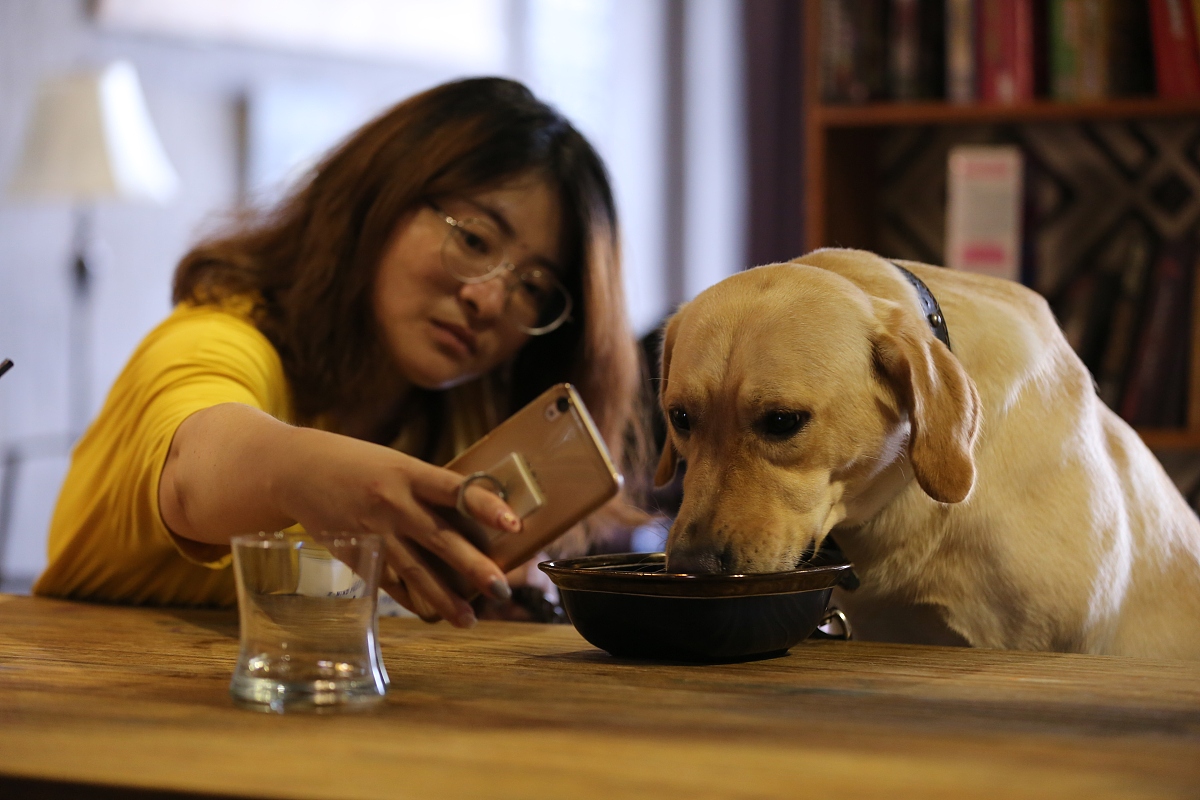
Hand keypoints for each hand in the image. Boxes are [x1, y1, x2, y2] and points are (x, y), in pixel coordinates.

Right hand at [273, 426, 520, 627]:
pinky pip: (389, 582)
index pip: (456, 491)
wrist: (296, 470)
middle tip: (503, 589)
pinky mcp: (357, 552)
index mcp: (408, 473)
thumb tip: (479, 514)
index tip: (515, 524)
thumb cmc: (359, 464)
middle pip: (440, 539)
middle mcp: (393, 503)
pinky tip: (431, 614)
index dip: (486, 508)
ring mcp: (374, 531)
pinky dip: (411, 598)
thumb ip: (431, 490)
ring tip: (469, 619)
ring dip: (444, 598)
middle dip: (474, 567)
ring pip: (415, 570)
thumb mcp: (398, 465)